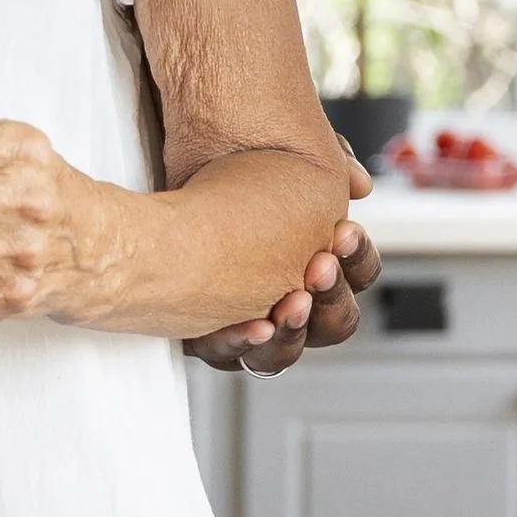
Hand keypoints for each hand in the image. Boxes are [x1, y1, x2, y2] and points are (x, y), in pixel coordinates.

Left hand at [187, 152, 380, 373]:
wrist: (157, 193)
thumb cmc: (222, 178)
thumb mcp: (277, 160)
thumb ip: (324, 163)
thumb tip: (357, 185)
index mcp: (317, 265)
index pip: (359, 274)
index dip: (359, 258)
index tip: (344, 232)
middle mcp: (289, 302)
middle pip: (336, 322)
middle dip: (332, 297)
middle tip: (319, 265)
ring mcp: (251, 326)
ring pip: (286, 352)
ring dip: (294, 330)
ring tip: (290, 301)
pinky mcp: (207, 337)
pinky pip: (230, 356)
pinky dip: (241, 343)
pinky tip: (252, 324)